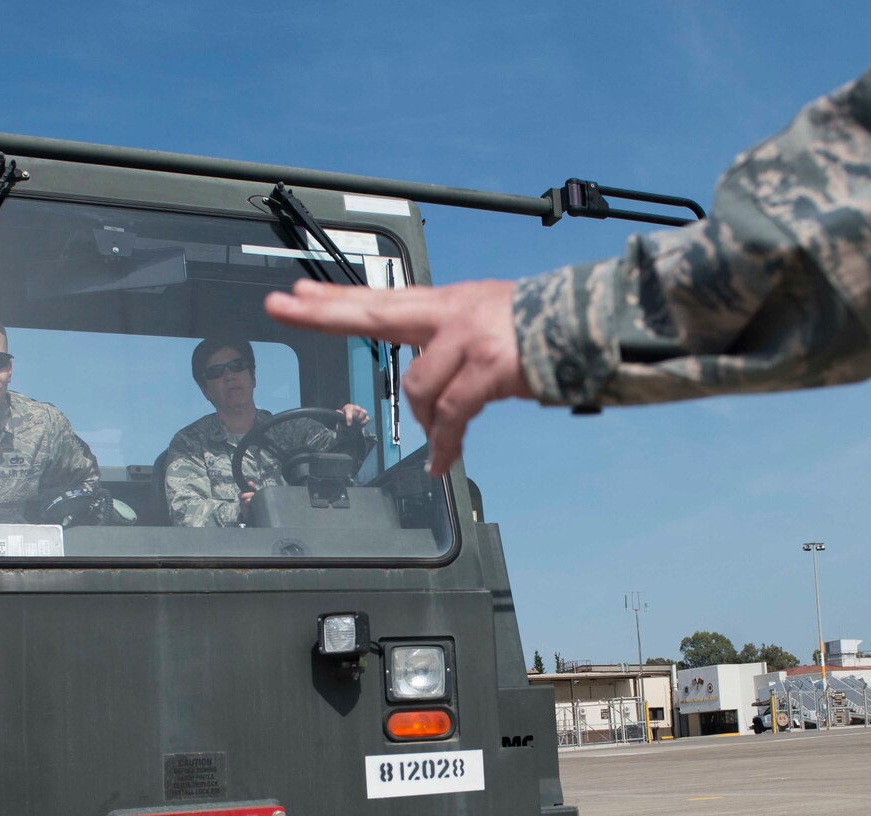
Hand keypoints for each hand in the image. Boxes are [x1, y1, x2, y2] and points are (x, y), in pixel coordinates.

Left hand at [264, 279, 530, 475]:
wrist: (587, 326)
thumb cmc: (536, 333)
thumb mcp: (484, 320)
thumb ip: (447, 338)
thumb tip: (422, 371)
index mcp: (446, 303)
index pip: (380, 299)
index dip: (335, 298)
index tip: (295, 295)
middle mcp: (451, 313)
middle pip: (374, 311)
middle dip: (324, 311)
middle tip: (282, 308)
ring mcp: (468, 338)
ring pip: (417, 386)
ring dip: (424, 422)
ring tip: (439, 440)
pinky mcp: (488, 368)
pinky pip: (451, 415)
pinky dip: (445, 445)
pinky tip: (440, 464)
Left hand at [337, 403, 368, 427]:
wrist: (349, 420)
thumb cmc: (345, 418)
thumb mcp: (341, 416)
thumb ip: (339, 414)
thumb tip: (338, 411)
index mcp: (348, 407)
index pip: (350, 410)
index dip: (349, 418)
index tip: (349, 424)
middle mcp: (356, 407)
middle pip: (358, 410)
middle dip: (355, 418)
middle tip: (353, 423)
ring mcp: (361, 411)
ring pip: (364, 412)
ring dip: (360, 419)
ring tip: (356, 423)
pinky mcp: (365, 416)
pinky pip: (367, 418)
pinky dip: (364, 422)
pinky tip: (360, 424)